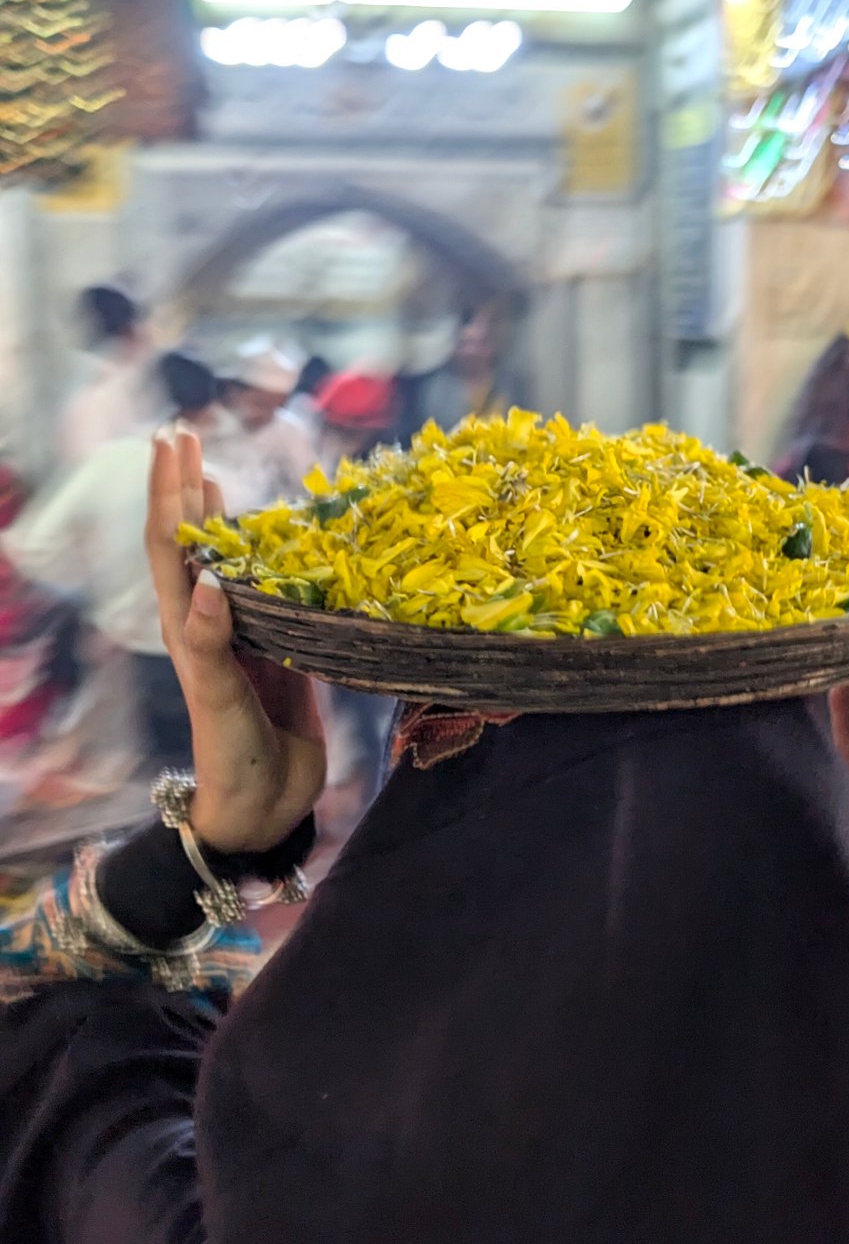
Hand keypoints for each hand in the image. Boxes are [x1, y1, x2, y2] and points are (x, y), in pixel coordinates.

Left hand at [146, 428, 326, 854]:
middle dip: (188, 490)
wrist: (262, 806)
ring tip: (218, 474)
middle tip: (187, 437)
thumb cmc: (231, 754)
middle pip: (193, 543)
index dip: (170, 493)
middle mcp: (212, 622)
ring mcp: (247, 636)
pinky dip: (276, 559)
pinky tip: (284, 541)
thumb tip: (209, 579)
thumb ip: (210, 641)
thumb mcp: (216, 697)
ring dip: (223, 518)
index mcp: (187, 626)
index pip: (171, 546)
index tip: (174, 444)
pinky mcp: (283, 652)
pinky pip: (277, 592)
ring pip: (231, 562)